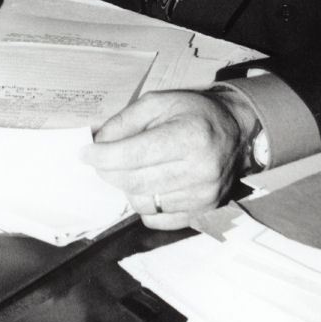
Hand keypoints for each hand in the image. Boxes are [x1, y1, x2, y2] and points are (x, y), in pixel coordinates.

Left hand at [81, 90, 245, 228]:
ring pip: (143, 203)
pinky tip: (147, 184)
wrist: (235, 131)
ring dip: (126, 187)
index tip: (85, 153)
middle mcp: (200, 170)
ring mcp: (203, 196)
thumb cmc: (194, 113)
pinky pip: (157, 219)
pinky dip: (143, 204)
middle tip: (101, 160)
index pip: (135, 155)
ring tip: (130, 169)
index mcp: (190, 137)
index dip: (103, 156)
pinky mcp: (203, 212)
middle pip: (135, 181)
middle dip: (108, 171)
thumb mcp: (158, 102)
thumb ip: (125, 121)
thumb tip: (98, 144)